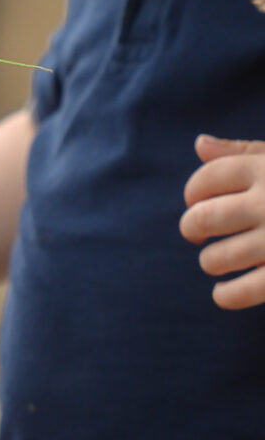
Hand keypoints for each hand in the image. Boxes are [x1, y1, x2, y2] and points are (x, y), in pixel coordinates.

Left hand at [180, 134, 264, 308]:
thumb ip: (244, 152)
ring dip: (209, 261)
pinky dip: (228, 294)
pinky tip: (222, 294)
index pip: (207, 178)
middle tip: (194, 234)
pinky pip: (249, 290)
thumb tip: (199, 144)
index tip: (193, 201)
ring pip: (220, 256)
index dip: (192, 191)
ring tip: (212, 261)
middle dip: (191, 228)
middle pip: (205, 218)